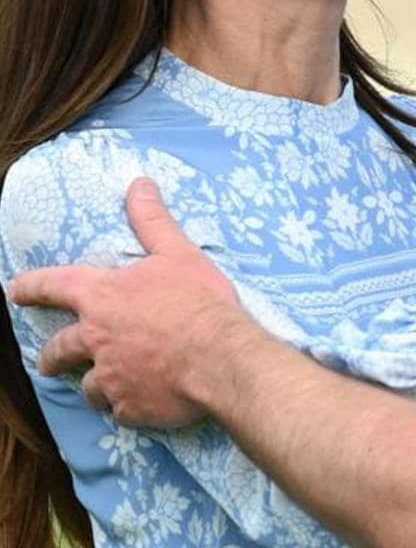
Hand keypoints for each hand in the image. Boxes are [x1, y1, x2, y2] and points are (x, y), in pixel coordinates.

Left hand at [8, 177, 239, 427]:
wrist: (220, 356)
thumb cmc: (198, 300)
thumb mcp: (177, 252)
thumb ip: (152, 220)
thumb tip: (138, 183)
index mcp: (103, 297)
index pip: (56, 286)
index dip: (31, 286)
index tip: (12, 290)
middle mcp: (96, 339)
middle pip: (60, 349)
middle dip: (51, 355)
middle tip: (49, 361)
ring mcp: (110, 377)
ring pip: (87, 386)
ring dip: (93, 383)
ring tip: (105, 385)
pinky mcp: (129, 407)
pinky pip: (119, 408)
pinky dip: (126, 402)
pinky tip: (141, 399)